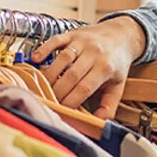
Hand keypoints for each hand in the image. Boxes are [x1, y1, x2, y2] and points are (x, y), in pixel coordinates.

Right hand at [31, 16, 146, 118]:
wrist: (121, 34)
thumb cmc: (116, 63)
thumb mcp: (118, 86)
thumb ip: (108, 106)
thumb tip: (96, 123)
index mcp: (105, 68)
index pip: (84, 89)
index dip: (71, 102)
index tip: (63, 111)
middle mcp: (94, 53)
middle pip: (71, 75)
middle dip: (58, 92)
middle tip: (50, 102)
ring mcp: (82, 41)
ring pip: (61, 59)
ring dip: (49, 75)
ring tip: (42, 88)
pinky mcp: (72, 33)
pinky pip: (55, 40)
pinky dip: (44, 49)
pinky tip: (35, 60)